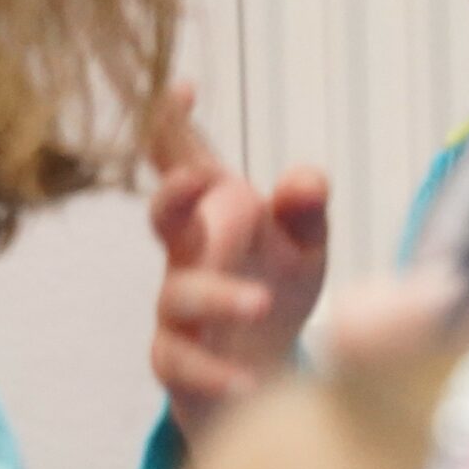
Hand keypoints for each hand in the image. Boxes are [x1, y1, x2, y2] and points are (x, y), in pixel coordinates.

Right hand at [146, 86, 329, 444]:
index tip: (184, 88)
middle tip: (198, 178)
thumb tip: (305, 177)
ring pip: (179, 296)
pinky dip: (214, 372)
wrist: (267, 369)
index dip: (175, 127)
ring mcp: (177, 309)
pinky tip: (247, 380)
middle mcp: (188, 256)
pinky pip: (183, 364)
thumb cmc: (278, 287)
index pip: (188, 163)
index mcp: (217, 215)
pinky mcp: (178, 361)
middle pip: (163, 218)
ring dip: (218, 295)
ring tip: (261, 302)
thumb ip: (305, 208)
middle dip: (173, 195)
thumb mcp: (305, 243)